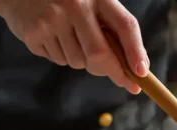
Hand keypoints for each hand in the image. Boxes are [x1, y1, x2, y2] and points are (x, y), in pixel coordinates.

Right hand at [0, 0, 145, 94]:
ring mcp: (53, 19)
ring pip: (78, 62)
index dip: (135, 51)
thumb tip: (137, 67)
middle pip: (99, 54)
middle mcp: (75, 4)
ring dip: (81, 60)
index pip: (124, 25)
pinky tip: (53, 37)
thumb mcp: (91, 3)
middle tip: (117, 76)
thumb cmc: (66, 0)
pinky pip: (58, 60)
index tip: (141, 74)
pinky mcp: (35, 33)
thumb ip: (112, 28)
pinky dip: (61, 56)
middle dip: (109, 70)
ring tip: (70, 38)